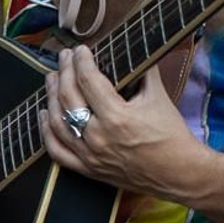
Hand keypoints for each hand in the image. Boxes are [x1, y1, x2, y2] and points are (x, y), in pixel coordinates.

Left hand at [41, 46, 210, 200]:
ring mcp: (90, 155)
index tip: (80, 49)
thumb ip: (143, 71)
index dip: (81, 60)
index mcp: (117, 116)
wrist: (178, 172)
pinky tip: (45, 114)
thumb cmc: (171, 134)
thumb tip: (134, 50)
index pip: (88, 80)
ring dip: (51, 96)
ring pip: (58, 121)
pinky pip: (57, 151)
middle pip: (69, 97)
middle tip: (64, 56)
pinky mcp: (88, 169)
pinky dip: (46, 132)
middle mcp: (98, 136)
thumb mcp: (158, 96)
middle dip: (64, 71)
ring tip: (52, 78)